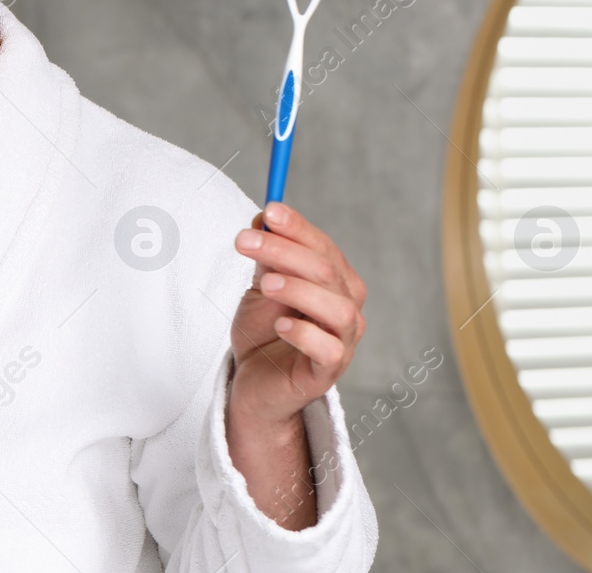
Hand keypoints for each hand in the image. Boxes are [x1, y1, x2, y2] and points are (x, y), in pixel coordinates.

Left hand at [229, 202, 366, 427]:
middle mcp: (347, 306)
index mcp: (336, 280)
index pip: (322, 246)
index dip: (297, 228)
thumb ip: (268, 256)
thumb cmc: (264, 330)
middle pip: (325, 271)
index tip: (268, 211)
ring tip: (266, 284)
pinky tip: (282, 326)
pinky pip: (330, 350)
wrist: (253, 381)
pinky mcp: (329, 372)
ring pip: (336, 308)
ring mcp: (343, 340)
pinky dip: (306, 334)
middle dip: (284, 251)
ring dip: (299, 289)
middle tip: (244, 241)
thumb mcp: (262, 286)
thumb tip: (265, 217)